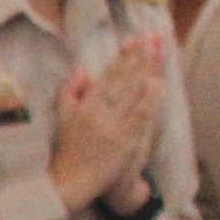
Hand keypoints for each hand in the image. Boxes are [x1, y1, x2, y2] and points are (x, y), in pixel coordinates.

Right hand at [50, 31, 170, 213]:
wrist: (73, 180)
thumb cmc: (68, 148)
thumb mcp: (62, 117)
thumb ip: (70, 91)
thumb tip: (82, 70)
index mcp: (85, 108)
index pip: (107, 77)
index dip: (121, 58)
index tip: (131, 40)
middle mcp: (102, 115)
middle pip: (124, 81)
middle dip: (138, 58)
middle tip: (150, 39)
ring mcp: (117, 128)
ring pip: (135, 95)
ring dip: (148, 72)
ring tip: (157, 53)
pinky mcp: (129, 141)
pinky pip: (142, 115)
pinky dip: (151, 98)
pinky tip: (157, 83)